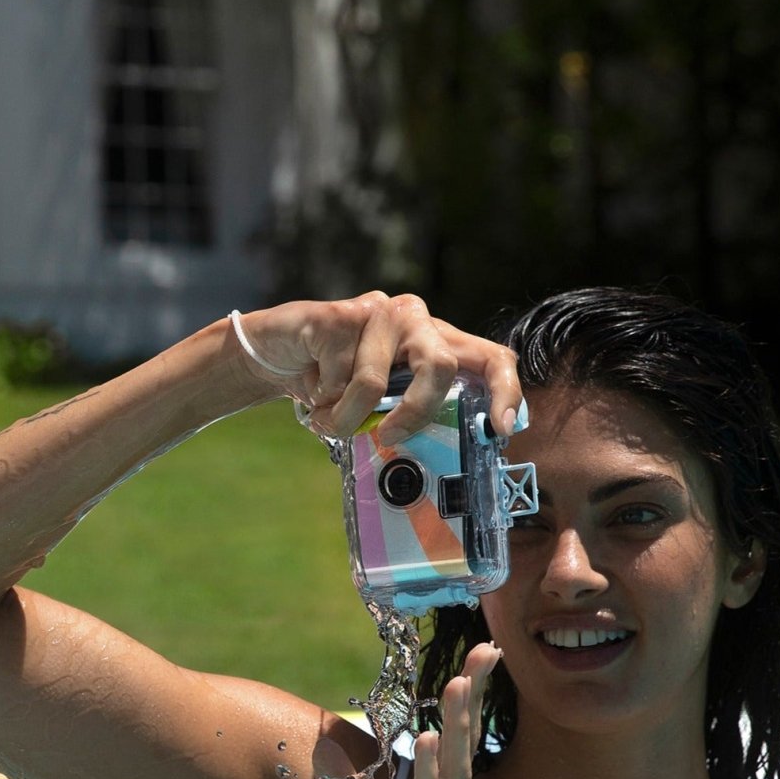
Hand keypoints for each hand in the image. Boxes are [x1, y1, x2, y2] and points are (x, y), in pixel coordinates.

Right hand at [230, 293, 521, 444]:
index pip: (491, 358)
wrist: (274, 355)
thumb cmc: (336, 385)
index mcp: (438, 343)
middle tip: (389, 436)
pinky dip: (322, 400)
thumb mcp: (382, 406)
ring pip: (374, 384)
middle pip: (440, 366)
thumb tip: (444, 466)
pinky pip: (337, 376)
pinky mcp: (340, 313)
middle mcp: (416, 320)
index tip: (500, 429)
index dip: (504, 392)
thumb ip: (412, 417)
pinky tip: (312, 388)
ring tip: (329, 416)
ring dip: (345, 416)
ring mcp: (379, 311)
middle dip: (415, 412)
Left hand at [313, 642, 500, 778]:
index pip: (452, 742)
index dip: (465, 700)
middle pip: (462, 745)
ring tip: (460, 681)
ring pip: (453, 771)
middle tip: (489, 647)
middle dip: (474, 696)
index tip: (478, 657)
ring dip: (456, 726)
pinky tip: (429, 741)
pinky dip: (429, 775)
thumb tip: (324, 751)